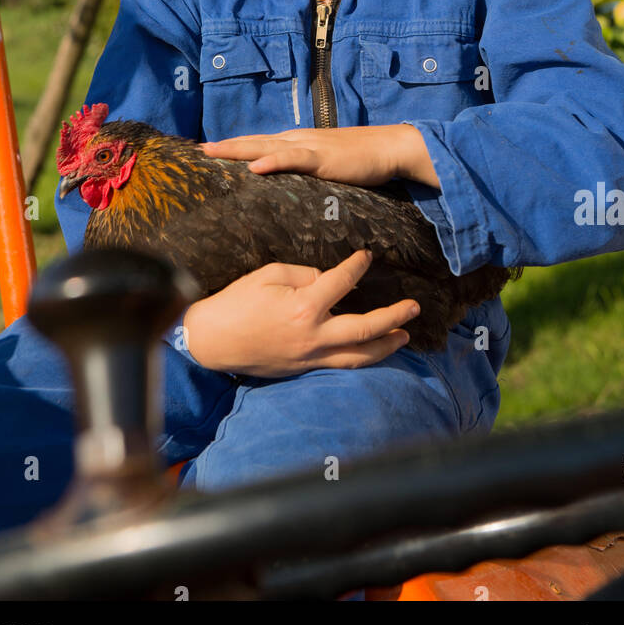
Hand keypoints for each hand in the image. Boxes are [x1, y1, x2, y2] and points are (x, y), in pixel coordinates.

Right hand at [181, 249, 419, 377]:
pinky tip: (372, 350)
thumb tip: (328, 281)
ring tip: (404, 335)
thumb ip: (305, 276)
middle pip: (365, 330)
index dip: (357, 266)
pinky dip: (360, 358)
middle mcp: (313, 336)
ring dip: (385, 346)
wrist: (210, 341)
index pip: (342, 282)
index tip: (367, 256)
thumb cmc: (236, 302)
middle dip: (393, 317)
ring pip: (358, 356)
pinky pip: (339, 364)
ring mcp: (309, 357)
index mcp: (304, 308)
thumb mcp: (269, 274)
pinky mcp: (302, 368)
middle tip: (413, 307)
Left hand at [198, 123, 438, 187]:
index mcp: (297, 142)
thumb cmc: (362, 160)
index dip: (234, 147)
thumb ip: (308, 173)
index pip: (259, 143)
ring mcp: (309, 146)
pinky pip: (293, 158)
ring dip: (237, 149)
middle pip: (253, 141)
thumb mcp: (328, 167)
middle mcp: (297, 139)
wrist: (389, 147)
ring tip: (212, 152)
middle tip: (197, 151)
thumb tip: (291, 188)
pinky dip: (272, 160)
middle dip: (225, 147)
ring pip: (265, 145)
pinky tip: (255, 166)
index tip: (209, 152)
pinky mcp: (322, 157)